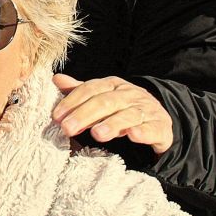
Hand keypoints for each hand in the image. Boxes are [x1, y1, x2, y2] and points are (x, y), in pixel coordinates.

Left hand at [52, 73, 172, 153]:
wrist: (159, 118)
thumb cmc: (123, 108)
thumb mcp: (102, 97)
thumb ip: (81, 91)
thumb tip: (56, 79)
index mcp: (114, 85)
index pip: (91, 89)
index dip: (73, 101)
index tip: (56, 116)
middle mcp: (131, 94)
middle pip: (106, 102)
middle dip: (85, 114)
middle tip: (67, 128)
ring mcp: (147, 110)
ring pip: (129, 115)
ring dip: (112, 124)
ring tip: (96, 134)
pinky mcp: (159, 127)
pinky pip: (151, 129)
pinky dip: (143, 132)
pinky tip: (132, 136)